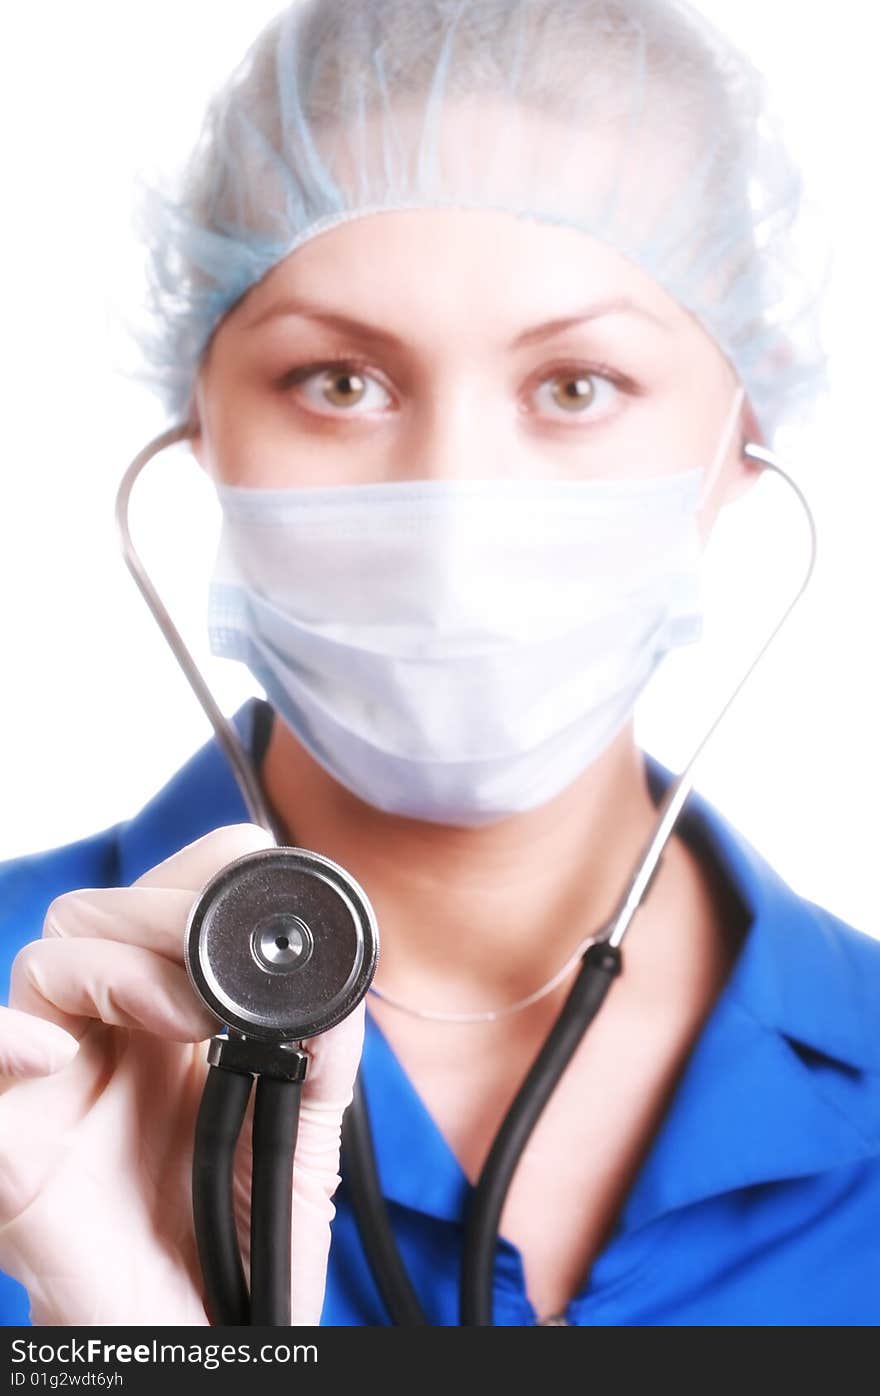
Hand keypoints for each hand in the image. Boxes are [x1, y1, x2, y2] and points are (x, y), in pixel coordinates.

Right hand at [0, 824, 365, 1325]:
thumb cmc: (241, 1244)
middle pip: (101, 913)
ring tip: (186, 1019)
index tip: (263, 913)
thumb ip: (322, 1060)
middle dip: (168, 914)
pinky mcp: (14, 1151)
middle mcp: (109, 1035)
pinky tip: (53, 1055)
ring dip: (120, 966)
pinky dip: (4, 1041)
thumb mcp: (303, 1143)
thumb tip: (337, 985)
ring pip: (46, 962)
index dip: (208, 878)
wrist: (208, 1346)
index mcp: (173, 1016)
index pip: (169, 897)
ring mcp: (57, 1085)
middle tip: (224, 979)